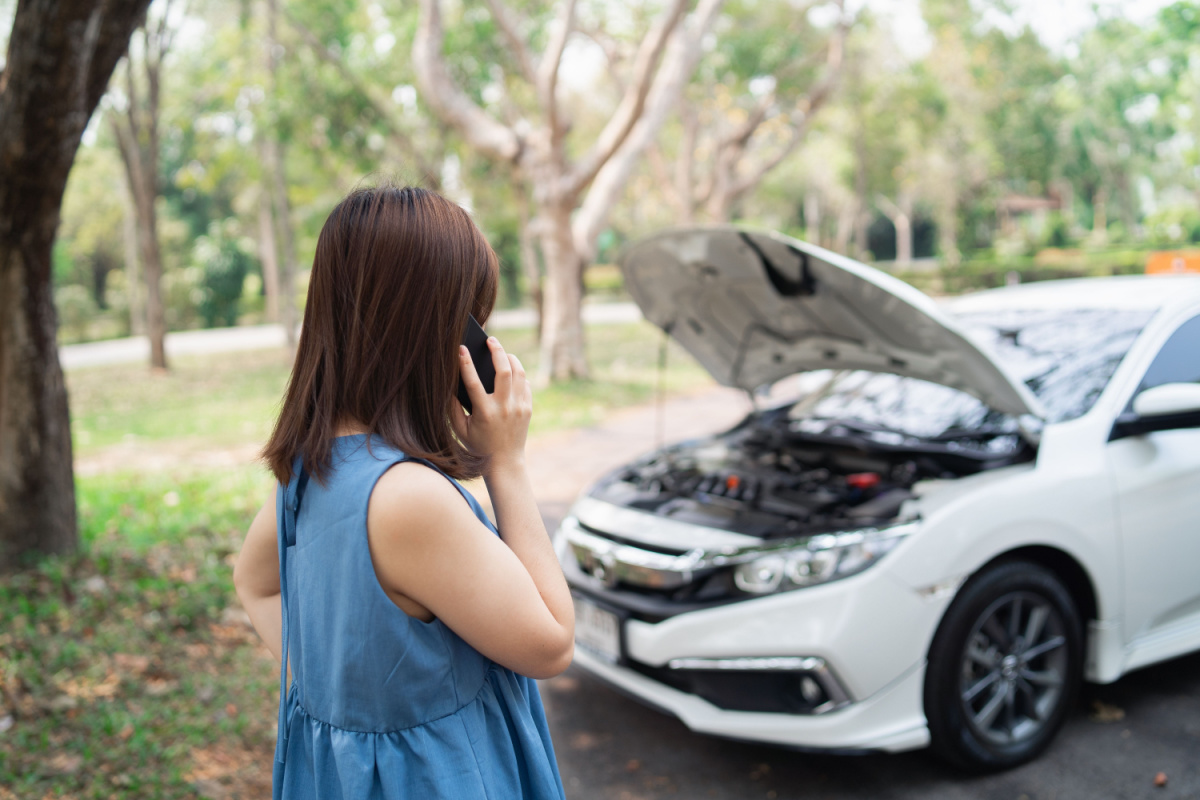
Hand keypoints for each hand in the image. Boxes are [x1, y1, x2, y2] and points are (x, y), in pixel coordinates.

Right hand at [450, 336, 531, 470]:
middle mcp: (504, 408)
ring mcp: (519, 407)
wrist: (504, 462)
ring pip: (519, 373)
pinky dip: (518, 375)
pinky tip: (510, 371)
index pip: (473, 382)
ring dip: (511, 359)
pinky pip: (525, 384)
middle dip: (497, 351)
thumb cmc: (478, 445)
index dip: (465, 363)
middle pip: (504, 371)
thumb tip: (448, 384)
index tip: (461, 348)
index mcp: (484, 412)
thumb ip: (452, 408)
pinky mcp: (528, 408)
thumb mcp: (460, 429)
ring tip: (502, 352)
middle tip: (490, 339)